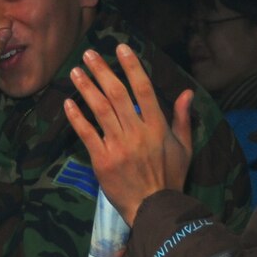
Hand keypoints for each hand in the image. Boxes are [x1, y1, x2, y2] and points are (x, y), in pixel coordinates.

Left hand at [64, 44, 192, 225]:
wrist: (154, 207)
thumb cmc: (171, 177)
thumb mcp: (184, 147)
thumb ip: (183, 118)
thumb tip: (187, 92)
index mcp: (158, 126)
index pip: (144, 89)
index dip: (132, 66)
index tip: (121, 49)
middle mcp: (137, 132)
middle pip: (117, 94)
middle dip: (102, 71)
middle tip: (90, 54)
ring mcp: (118, 146)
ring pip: (100, 109)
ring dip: (87, 88)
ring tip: (76, 71)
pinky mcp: (102, 160)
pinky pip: (87, 134)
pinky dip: (77, 117)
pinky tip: (68, 102)